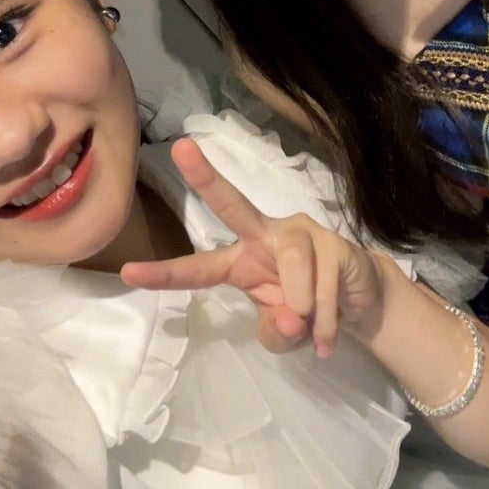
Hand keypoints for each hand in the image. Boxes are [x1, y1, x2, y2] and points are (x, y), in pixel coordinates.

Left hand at [121, 137, 383, 356]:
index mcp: (241, 260)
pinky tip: (327, 339)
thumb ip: (278, 333)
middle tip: (181, 149)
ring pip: (292, 259)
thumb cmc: (308, 312)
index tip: (128, 271)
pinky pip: (325, 284)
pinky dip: (325, 320)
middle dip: (206, 178)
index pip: (199, 266)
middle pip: (233, 204)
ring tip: (312, 333)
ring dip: (301, 302)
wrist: (360, 303)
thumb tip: (293, 317)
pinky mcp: (335, 243)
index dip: (165, 272)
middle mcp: (266, 236)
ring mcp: (301, 233)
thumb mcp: (285, 336)